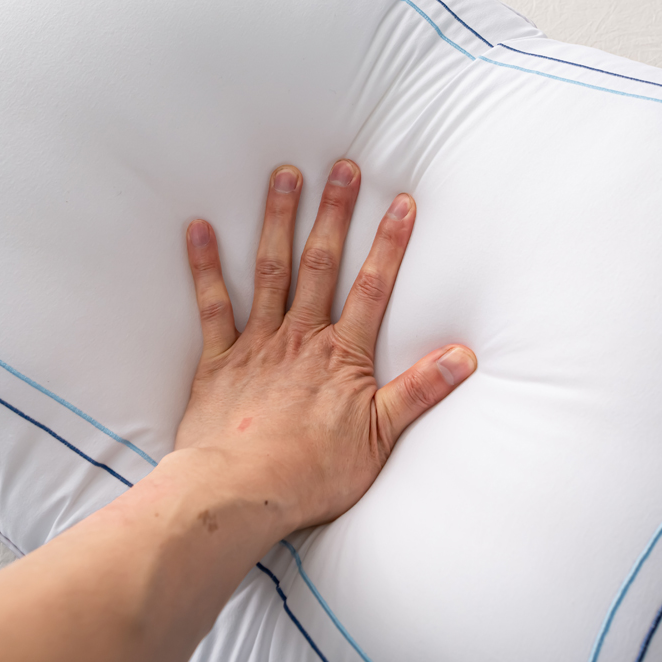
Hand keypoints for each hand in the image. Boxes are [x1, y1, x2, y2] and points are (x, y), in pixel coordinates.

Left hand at [175, 159, 475, 530]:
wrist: (243, 492)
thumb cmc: (313, 471)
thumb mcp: (381, 437)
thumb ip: (420, 391)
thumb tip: (463, 357)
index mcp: (341, 354)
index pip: (374, 286)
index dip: (389, 243)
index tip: (399, 201)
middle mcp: (301, 336)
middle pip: (321, 264)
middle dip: (333, 214)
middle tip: (340, 169)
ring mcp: (257, 343)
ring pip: (270, 271)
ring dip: (278, 222)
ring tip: (283, 177)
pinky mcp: (219, 358)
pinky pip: (211, 305)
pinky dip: (204, 267)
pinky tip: (198, 228)